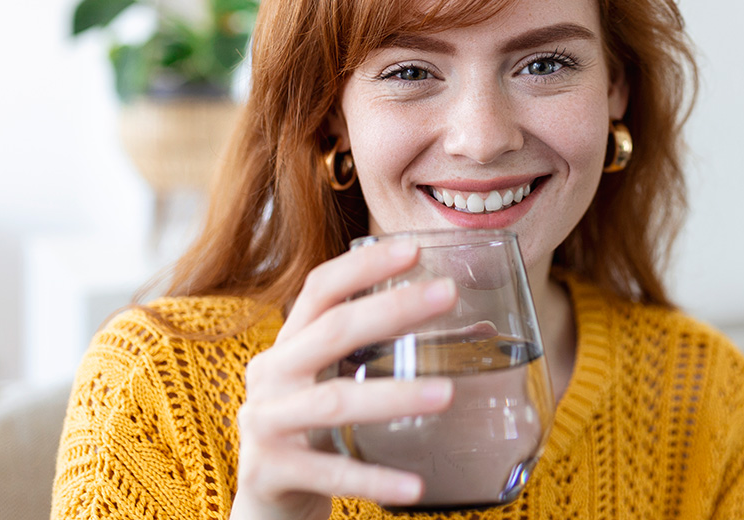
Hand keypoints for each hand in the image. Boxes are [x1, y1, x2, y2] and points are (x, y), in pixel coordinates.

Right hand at [230, 240, 456, 519]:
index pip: (321, 288)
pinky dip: (375, 479)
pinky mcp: (270, 471)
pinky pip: (331, 473)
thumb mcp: (341, 382)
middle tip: (448, 294)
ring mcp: (266, 422)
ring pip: (334, 401)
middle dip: (392, 309)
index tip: (415, 249)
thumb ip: (390, 354)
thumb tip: (480, 331)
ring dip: (394, 396)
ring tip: (447, 394)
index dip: (365, 265)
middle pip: (333, 331)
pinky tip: (415, 486)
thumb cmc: (314, 429)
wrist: (264, 499)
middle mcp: (271, 373)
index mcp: (289, 343)